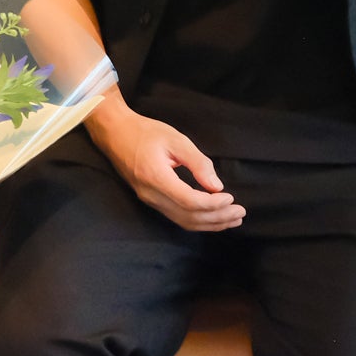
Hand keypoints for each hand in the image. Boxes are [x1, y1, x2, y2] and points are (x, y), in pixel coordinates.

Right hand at [91, 102, 244, 232]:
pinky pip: (177, 217)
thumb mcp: (175, 139)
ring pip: (183, 222)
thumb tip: (216, 186)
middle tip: (240, 212)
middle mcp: (151, 195)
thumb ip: (198, 163)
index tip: (231, 198)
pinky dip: (198, 220)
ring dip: (210, 223)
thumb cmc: (145, 132)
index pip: (190, 202)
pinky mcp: (151, 201)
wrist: (115, 134)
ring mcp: (149, 201)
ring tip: (232, 219)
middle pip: (189, 217)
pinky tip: (213, 217)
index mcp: (156, 178)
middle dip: (217, 218)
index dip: (213, 204)